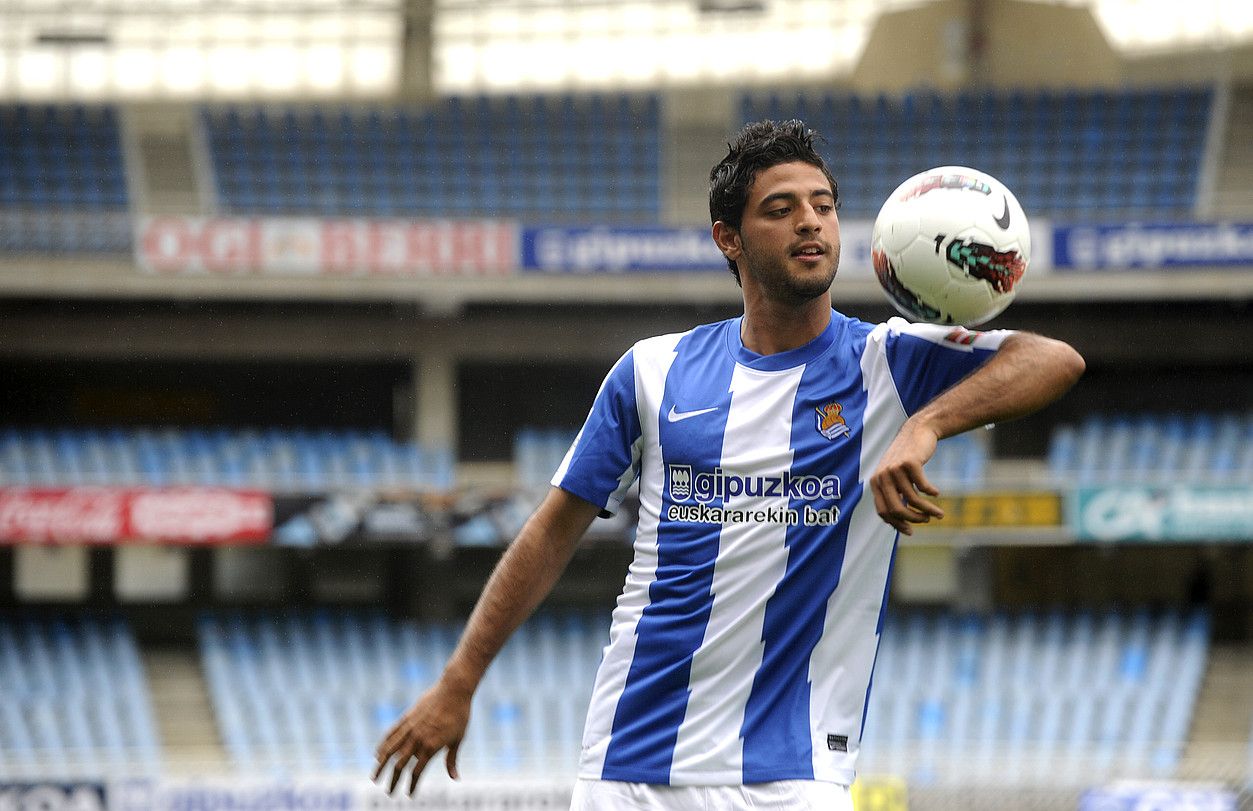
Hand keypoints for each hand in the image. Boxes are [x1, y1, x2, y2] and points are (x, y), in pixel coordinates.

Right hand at [373, 680, 471, 795]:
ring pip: (390, 750)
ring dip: (381, 765)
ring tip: (374, 777)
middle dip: (393, 780)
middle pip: (400, 764)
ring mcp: (410, 727)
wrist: (454, 689)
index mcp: (431, 746)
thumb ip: (452, 760)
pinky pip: (392, 733)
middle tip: (388, 793)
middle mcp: (417, 738)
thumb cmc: (459, 715)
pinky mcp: (407, 717)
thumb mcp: (458, 739)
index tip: (408, 794)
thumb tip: (455, 778)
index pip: (417, 771)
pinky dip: (384, 745)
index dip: (412, 785)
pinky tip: (378, 754)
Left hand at [869, 418, 944, 534]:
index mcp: (875, 482)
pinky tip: (937, 493)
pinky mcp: (909, 463)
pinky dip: (931, 492)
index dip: (897, 524)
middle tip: (927, 521)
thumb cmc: (907, 458)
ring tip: (939, 513)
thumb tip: (897, 524)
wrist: (918, 431)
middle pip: (896, 509)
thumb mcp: (895, 477)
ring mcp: (894, 469)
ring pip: (912, 499)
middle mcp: (881, 476)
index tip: (911, 531)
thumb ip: (893, 495)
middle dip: (913, 519)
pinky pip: (922, 487)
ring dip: (928, 509)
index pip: (883, 511)